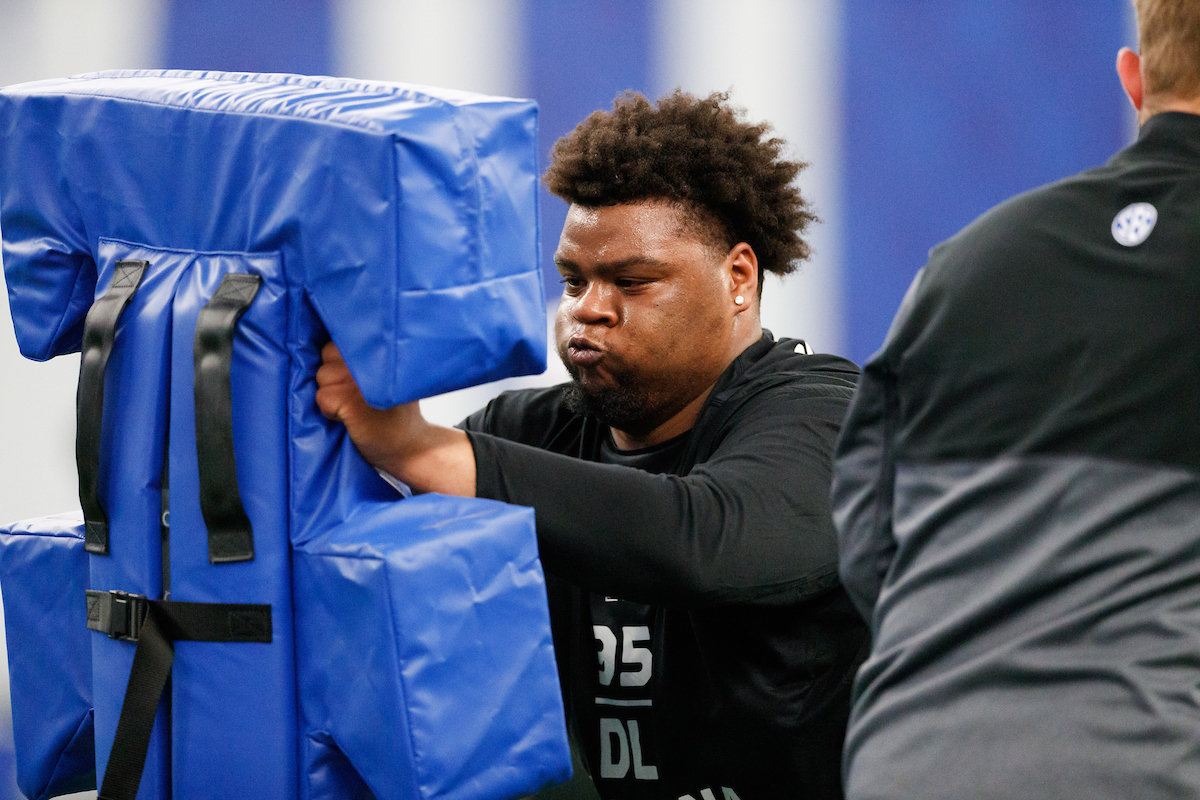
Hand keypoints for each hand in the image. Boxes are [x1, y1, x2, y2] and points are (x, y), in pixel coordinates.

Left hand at [315, 341, 475, 495]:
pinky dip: (330, 410)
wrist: (414, 444)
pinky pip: (322, 397)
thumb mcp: (389, 374)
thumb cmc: (398, 411)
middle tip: (355, 393)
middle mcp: (370, 357)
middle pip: (327, 353)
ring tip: (354, 405)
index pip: (341, 339)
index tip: (357, 376)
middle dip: (334, 372)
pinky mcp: (349, 399)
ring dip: (332, 392)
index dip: (341, 359)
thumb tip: (332, 349)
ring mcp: (358, 378)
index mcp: (380, 348)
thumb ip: (366, 358)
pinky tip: (351, 417)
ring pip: (322, 375)